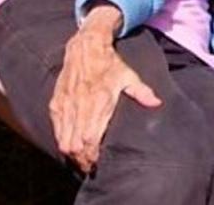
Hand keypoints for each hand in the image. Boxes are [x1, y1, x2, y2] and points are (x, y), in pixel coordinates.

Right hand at [49, 8, 160, 172]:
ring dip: (72, 153)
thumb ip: (141, 92)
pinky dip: (62, 139)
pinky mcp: (56, 102)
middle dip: (82, 159)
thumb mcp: (128, 76)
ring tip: (81, 159)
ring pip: (64, 140)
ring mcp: (66, 104)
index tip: (98, 163)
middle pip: (76, 144)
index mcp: (99, 100)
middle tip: (90, 166)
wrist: (86, 46)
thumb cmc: (110, 64)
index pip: (91, 138)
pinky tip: (70, 145)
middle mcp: (80, 104)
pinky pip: (56, 128)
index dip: (92, 155)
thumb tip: (157, 103)